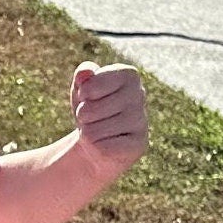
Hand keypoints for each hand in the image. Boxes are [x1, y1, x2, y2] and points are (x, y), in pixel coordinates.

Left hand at [70, 62, 147, 177]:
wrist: (100, 141)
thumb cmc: (91, 109)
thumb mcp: (81, 89)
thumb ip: (82, 75)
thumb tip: (85, 73)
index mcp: (129, 74)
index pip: (88, 87)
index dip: (82, 96)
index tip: (90, 98)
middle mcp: (140, 95)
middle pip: (88, 110)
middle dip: (83, 117)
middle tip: (94, 118)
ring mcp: (141, 121)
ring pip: (92, 132)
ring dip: (88, 134)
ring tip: (100, 130)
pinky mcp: (139, 145)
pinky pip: (101, 149)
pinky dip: (96, 148)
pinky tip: (108, 144)